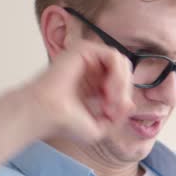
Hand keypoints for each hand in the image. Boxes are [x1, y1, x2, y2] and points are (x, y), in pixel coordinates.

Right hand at [23, 12, 133, 142]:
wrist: (45, 115)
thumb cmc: (66, 122)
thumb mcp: (101, 126)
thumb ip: (119, 116)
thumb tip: (130, 103)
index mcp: (95, 81)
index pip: (123, 81)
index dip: (124, 98)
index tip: (110, 114)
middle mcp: (91, 67)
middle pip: (125, 71)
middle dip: (124, 91)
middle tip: (110, 108)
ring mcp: (87, 57)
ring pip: (122, 63)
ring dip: (121, 84)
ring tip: (109, 100)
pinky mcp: (83, 49)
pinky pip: (114, 56)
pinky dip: (117, 75)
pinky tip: (107, 90)